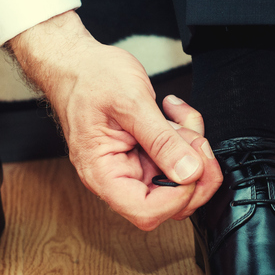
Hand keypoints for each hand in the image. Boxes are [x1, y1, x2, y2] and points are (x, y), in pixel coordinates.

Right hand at [8, 11, 221, 229]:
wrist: (78, 63)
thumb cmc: (89, 78)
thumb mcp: (130, 102)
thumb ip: (161, 140)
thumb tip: (189, 172)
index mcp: (104, 173)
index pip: (146, 211)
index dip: (178, 196)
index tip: (191, 167)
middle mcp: (119, 176)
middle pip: (170, 203)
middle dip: (195, 172)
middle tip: (197, 140)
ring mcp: (134, 166)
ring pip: (181, 179)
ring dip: (192, 149)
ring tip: (180, 118)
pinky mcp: (146, 154)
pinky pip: (178, 157)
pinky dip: (187, 135)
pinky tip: (175, 114)